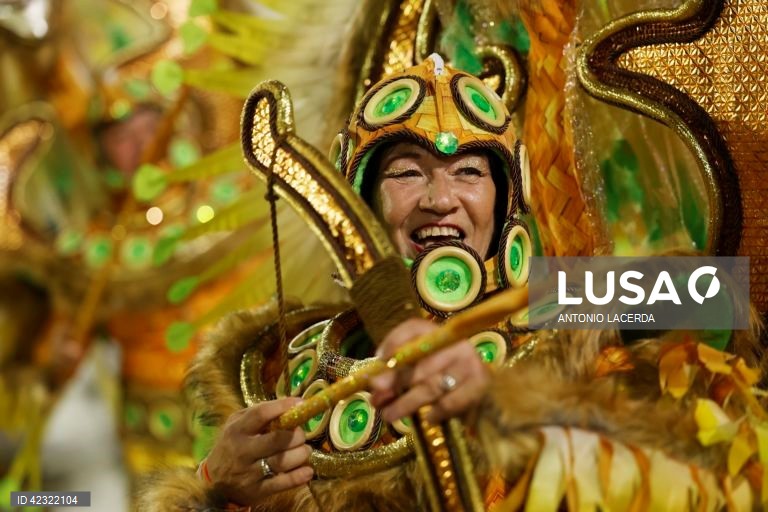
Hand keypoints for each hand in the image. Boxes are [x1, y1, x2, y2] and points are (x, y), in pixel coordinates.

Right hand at [205, 398, 312, 505]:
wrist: (214, 482)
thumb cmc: (231, 446)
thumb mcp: (236, 425)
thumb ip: (258, 414)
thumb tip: (288, 405)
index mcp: (238, 430)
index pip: (261, 414)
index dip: (283, 407)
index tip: (300, 403)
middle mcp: (243, 451)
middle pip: (277, 439)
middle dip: (296, 435)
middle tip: (301, 434)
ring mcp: (250, 472)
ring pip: (282, 461)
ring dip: (301, 454)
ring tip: (304, 450)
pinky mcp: (257, 490)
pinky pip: (281, 483)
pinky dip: (298, 477)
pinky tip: (307, 471)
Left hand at [370, 318, 489, 422]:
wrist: (489, 396)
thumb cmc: (444, 381)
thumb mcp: (418, 375)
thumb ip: (395, 377)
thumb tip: (375, 388)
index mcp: (438, 334)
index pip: (413, 328)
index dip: (393, 342)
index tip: (378, 360)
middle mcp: (454, 342)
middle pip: (418, 361)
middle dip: (394, 383)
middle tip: (377, 400)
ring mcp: (469, 361)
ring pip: (431, 384)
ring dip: (407, 403)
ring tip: (390, 415)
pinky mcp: (480, 383)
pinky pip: (452, 401)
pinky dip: (437, 412)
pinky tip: (428, 418)